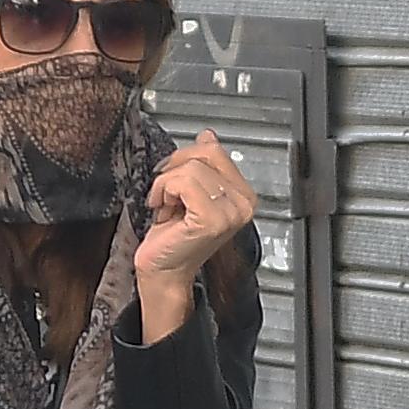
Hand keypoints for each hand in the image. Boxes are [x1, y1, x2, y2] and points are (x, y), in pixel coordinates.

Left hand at [129, 134, 255, 325]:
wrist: (164, 272)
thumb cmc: (174, 238)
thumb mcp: (191, 192)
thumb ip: (203, 164)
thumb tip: (208, 136)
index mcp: (243, 195)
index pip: (215, 150)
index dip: (185, 158)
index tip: (173, 180)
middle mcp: (243, 204)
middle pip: (204, 154)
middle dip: (176, 170)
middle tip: (168, 195)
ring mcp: (230, 213)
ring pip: (192, 168)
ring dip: (167, 185)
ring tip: (168, 207)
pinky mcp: (212, 220)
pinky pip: (182, 183)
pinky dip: (164, 192)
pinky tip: (165, 211)